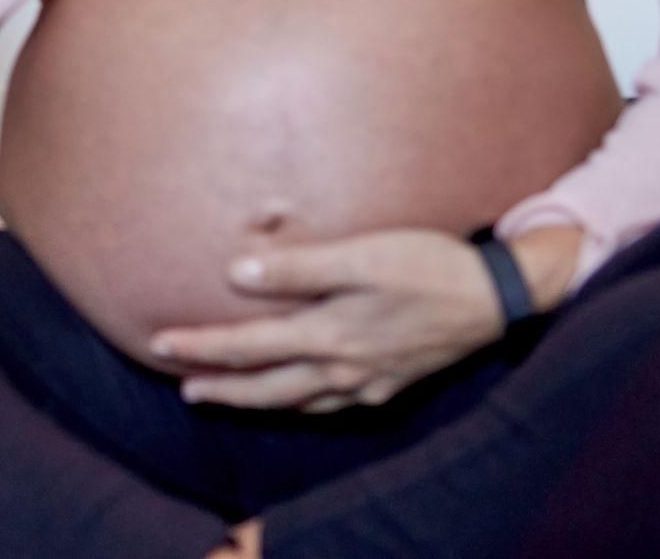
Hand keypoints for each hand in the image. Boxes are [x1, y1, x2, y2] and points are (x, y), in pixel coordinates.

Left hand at [148, 228, 504, 412]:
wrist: (499, 296)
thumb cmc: (429, 264)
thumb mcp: (363, 255)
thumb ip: (299, 266)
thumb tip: (237, 273)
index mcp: (330, 336)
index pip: (248, 348)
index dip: (201, 347)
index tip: (160, 343)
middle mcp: (345, 369)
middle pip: (267, 388)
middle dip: (222, 388)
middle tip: (183, 388)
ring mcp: (371, 381)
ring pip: (300, 401)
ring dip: (260, 400)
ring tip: (230, 395)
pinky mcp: (394, 381)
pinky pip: (335, 402)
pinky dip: (306, 403)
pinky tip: (303, 396)